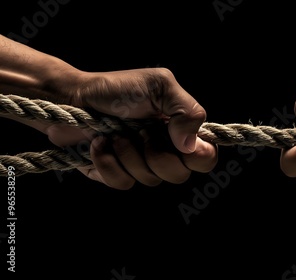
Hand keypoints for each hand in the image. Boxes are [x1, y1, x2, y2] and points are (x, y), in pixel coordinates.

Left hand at [44, 68, 217, 188]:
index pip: (206, 157)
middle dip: (157, 154)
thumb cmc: (117, 89)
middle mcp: (165, 149)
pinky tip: (100, 145)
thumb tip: (189, 145)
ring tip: (116, 134)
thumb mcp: (159, 85)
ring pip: (150, 180)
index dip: (199, 157)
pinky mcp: (116, 173)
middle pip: (179, 174)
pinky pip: (123, 184)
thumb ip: (187, 110)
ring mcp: (141, 164)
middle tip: (141, 131)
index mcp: (181, 130)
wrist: (71, 98)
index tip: (179, 143)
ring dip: (129, 154)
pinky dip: (109, 162)